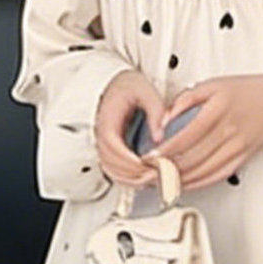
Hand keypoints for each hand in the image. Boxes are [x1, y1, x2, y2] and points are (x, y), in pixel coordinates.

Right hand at [94, 69, 173, 185]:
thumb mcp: (145, 91)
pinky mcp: (112, 151)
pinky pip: (115, 171)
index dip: (128, 159)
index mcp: (107, 119)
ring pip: (111, 170)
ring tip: (153, 179)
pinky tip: (144, 179)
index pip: (112, 145)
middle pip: (110, 162)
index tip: (146, 164)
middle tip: (156, 175)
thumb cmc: (129, 86)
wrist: (118, 84)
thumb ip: (155, 110)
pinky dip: (128, 179)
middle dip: (133, 173)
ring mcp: (105, 145)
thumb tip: (160, 135)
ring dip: (131, 179)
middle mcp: (102, 135)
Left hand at [150, 74, 262, 193]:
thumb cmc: (247, 91)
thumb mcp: (213, 84)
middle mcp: (229, 131)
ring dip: (181, 180)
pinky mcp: (242, 158)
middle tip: (150, 172)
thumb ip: (186, 99)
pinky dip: (198, 183)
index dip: (166, 150)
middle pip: (193, 158)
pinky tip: (185, 183)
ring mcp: (237, 148)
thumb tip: (165, 116)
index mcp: (219, 110)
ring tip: (162, 180)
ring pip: (203, 171)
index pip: (186, 136)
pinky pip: (217, 175)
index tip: (150, 156)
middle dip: (168, 169)